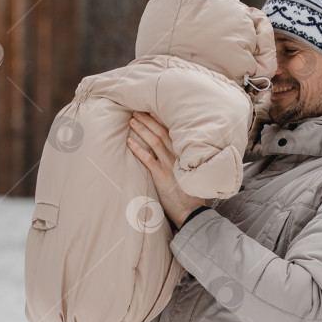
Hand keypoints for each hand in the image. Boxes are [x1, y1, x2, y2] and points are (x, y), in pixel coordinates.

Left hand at [126, 111, 205, 227]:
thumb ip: (184, 160)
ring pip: (154, 141)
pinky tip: (129, 142)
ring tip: (132, 120)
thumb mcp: (192, 172)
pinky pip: (147, 159)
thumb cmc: (192, 193)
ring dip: (142, 130)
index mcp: (185, 154)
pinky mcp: (162, 176)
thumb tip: (175, 151)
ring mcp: (170, 165)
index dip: (161, 120)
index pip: (173, 132)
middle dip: (148, 120)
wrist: (192, 211)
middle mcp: (178, 156)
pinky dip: (138, 149)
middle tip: (137, 111)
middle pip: (162, 132)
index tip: (152, 110)